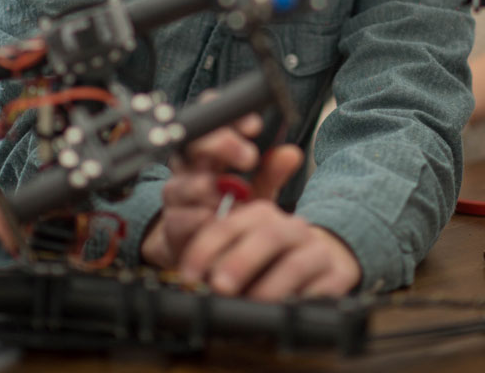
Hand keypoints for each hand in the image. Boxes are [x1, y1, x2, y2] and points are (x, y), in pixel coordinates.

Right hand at [140, 112, 301, 267]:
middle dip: (221, 144)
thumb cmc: (232, 214)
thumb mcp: (258, 193)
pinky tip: (220, 220)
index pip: (210, 122)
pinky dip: (203, 218)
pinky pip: (182, 217)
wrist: (209, 254)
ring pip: (185, 180)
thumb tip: (293, 153)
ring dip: (210, 187)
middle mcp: (188, 168)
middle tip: (250, 157)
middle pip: (193, 142)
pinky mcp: (172, 224)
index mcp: (207, 153)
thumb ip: (272, 174)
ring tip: (234, 196)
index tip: (255, 127)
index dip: (227, 119)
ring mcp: (177, 194)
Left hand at [178, 201, 361, 299]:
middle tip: (219, 286)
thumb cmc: (271, 256)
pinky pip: (323, 288)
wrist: (327, 257)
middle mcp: (290, 226)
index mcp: (261, 213)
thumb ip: (215, 251)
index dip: (205, 248)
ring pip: (295, 262)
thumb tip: (189, 275)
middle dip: (239, 261)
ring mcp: (316, 249)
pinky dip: (301, 301)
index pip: (228, 223)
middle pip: (266, 235)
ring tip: (251, 304)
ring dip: (270, 285)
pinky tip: (284, 314)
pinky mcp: (338, 274)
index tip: (188, 275)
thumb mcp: (242, 246)